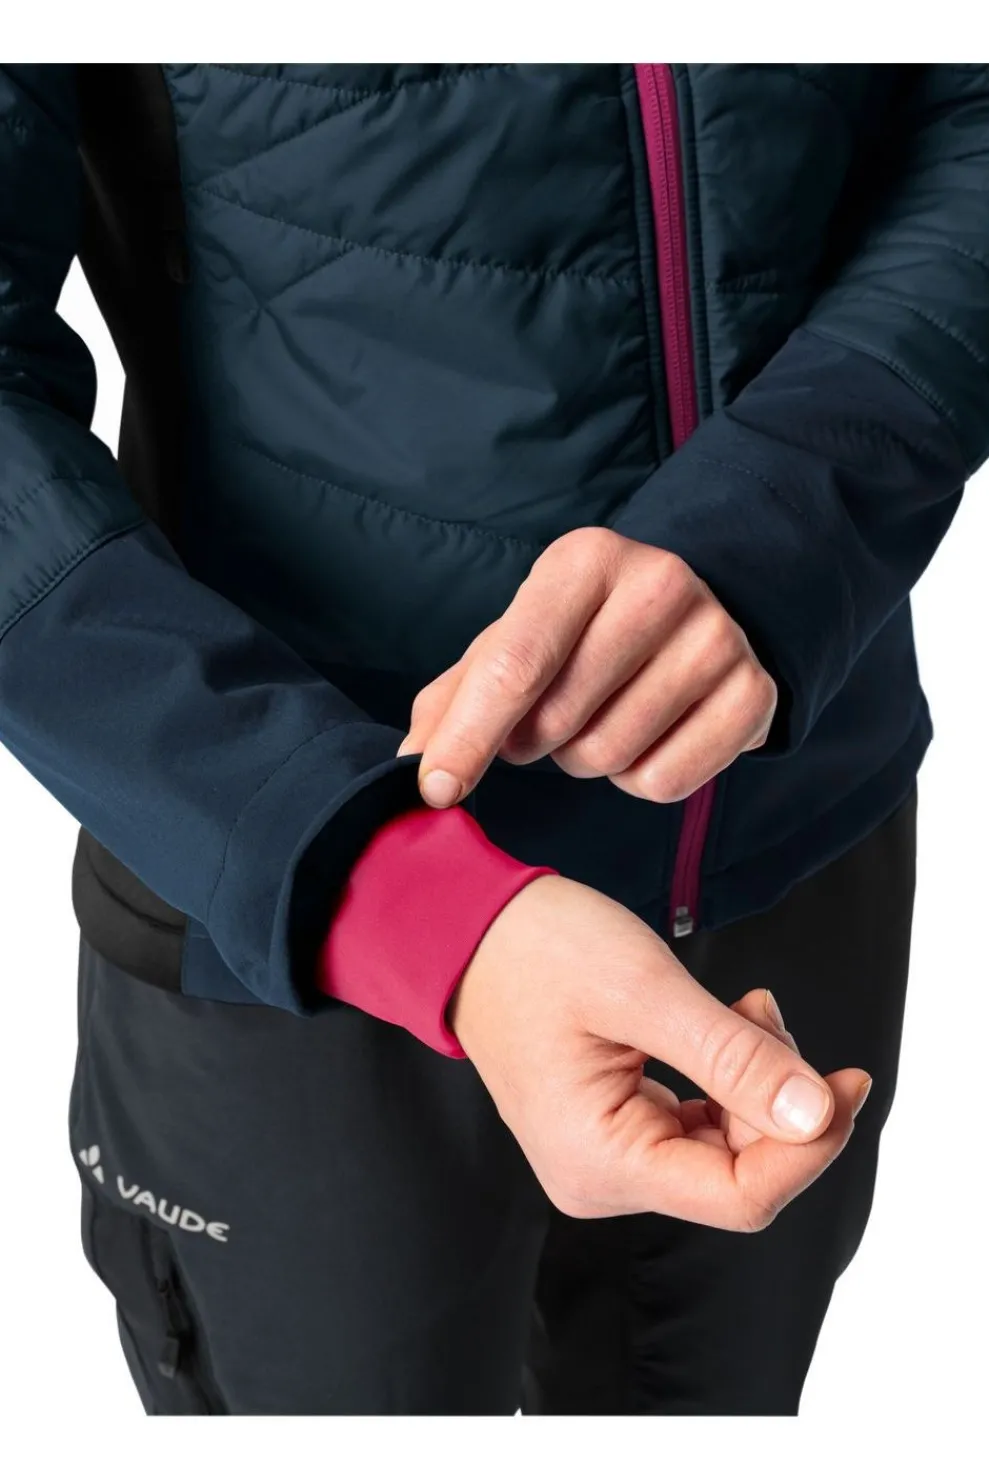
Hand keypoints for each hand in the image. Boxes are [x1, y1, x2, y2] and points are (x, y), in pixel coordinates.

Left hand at [397, 527, 775, 807]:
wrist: (697, 616)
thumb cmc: (582, 634)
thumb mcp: (514, 641)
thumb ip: (455, 699)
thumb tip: (410, 767)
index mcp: (584, 560)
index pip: (515, 665)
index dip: (468, 738)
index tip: (435, 790)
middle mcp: (659, 584)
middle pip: (559, 724)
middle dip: (537, 743)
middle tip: (550, 721)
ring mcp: (716, 637)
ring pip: (611, 759)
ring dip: (589, 761)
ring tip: (603, 719)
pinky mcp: (753, 692)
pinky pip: (666, 783)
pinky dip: (641, 779)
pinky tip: (649, 737)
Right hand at [450, 873, 870, 1229]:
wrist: (464, 928)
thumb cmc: (535, 950)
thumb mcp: (643, 991)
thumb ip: (731, 1058)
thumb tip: (816, 1114)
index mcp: (601, 1162)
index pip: (741, 1195)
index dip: (809, 1146)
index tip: (848, 1079)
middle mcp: (600, 1179)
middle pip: (738, 1173)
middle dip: (776, 1098)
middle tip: (764, 1009)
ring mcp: (604, 1158)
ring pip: (723, 1149)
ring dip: (753, 1082)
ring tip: (742, 1007)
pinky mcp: (611, 1130)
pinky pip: (695, 1126)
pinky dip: (726, 1081)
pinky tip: (724, 1025)